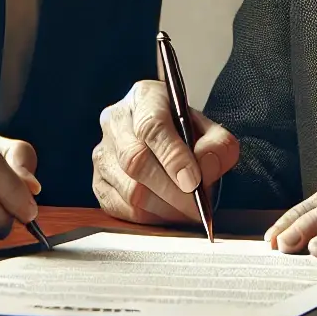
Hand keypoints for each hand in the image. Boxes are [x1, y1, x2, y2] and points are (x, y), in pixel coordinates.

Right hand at [91, 79, 239, 224]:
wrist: (171, 144)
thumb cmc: (187, 134)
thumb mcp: (211, 131)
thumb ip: (218, 146)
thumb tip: (205, 167)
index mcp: (144, 97)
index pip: (151, 126)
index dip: (173, 156)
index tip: (193, 181)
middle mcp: (115, 120)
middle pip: (135, 161)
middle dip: (171, 191)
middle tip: (197, 207)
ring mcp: (103, 152)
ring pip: (128, 190)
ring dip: (164, 208)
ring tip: (187, 211)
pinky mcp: (98, 182)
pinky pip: (122, 209)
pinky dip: (150, 218)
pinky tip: (168, 213)